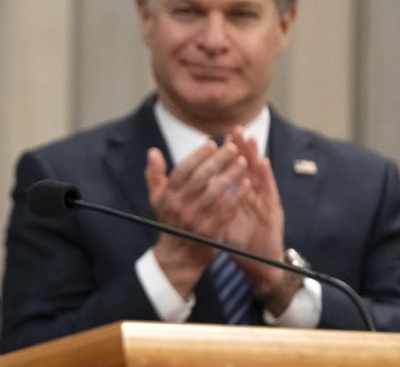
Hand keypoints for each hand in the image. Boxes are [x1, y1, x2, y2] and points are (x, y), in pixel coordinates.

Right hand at [145, 142, 249, 297]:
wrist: (179, 256)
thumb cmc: (170, 220)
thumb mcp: (157, 198)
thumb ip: (155, 174)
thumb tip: (153, 151)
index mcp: (168, 196)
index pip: (183, 170)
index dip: (198, 156)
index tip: (212, 144)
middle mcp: (180, 207)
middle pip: (201, 178)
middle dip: (218, 161)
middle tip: (233, 148)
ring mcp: (196, 220)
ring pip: (217, 192)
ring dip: (231, 175)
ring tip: (243, 162)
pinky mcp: (211, 231)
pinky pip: (227, 209)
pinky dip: (237, 195)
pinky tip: (246, 184)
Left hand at [225, 127, 299, 314]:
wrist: (258, 264)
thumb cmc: (239, 241)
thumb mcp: (219, 220)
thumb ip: (208, 202)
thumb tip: (191, 188)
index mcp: (239, 195)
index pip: (232, 170)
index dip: (226, 156)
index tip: (217, 138)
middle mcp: (253, 195)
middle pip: (247, 167)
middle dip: (241, 148)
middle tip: (235, 129)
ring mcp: (264, 202)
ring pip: (259, 174)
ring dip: (255, 155)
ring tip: (249, 138)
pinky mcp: (273, 212)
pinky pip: (269, 191)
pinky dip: (266, 176)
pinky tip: (263, 162)